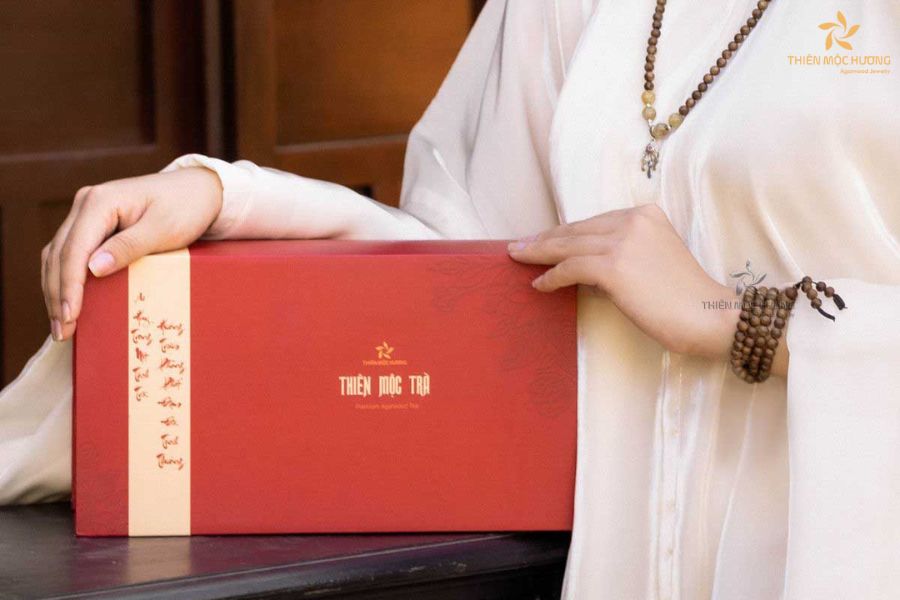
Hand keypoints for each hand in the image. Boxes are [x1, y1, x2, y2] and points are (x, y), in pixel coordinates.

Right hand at [42, 167, 222, 340]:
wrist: (198, 189)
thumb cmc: (185, 207)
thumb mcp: (163, 229)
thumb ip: (129, 247)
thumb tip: (94, 269)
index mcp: (100, 202)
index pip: (74, 249)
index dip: (69, 286)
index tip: (69, 316)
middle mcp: (86, 204)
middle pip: (59, 254)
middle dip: (57, 295)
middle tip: (62, 332)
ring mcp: (87, 213)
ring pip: (58, 255)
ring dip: (56, 291)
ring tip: (61, 326)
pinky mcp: (93, 224)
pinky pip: (70, 254)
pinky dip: (66, 279)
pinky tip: (68, 303)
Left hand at [507, 204, 744, 362]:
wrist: (709, 315)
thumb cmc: (683, 298)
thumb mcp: (653, 261)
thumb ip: (621, 256)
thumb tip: (582, 269)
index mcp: (645, 214)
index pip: (593, 222)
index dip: (564, 231)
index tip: (543, 238)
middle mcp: (633, 220)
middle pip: (576, 229)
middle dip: (544, 239)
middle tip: (518, 246)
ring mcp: (623, 240)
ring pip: (568, 244)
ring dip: (538, 253)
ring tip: (518, 259)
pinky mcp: (614, 266)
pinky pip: (570, 268)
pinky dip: (551, 276)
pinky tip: (539, 284)